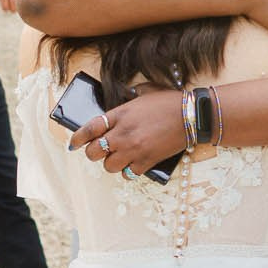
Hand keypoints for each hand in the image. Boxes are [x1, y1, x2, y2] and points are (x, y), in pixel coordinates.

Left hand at [69, 89, 187, 174]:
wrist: (192, 116)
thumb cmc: (169, 102)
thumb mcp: (144, 92)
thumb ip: (128, 98)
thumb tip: (122, 101)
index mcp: (120, 114)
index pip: (89, 129)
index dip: (78, 138)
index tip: (74, 143)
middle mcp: (123, 134)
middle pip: (94, 152)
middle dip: (95, 152)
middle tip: (101, 149)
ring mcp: (134, 150)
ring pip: (109, 167)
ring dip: (112, 162)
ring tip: (120, 156)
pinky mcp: (147, 162)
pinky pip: (128, 174)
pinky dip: (129, 171)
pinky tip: (134, 163)